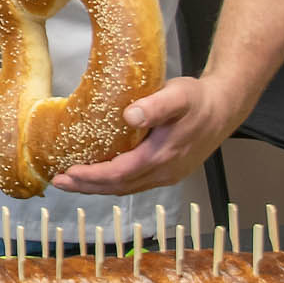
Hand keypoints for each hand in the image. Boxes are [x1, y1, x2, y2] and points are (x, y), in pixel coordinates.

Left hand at [48, 75, 240, 195]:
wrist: (225, 107)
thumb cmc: (198, 99)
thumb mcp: (178, 95)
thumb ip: (156, 106)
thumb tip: (130, 115)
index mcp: (162, 156)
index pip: (119, 173)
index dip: (91, 176)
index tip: (67, 173)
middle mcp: (165, 171)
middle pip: (119, 186)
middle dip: (87, 186)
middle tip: (58, 181)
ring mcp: (168, 174)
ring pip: (127, 187)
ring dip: (98, 186)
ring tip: (72, 181)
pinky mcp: (169, 170)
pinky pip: (136, 182)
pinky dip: (114, 182)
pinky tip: (99, 175)